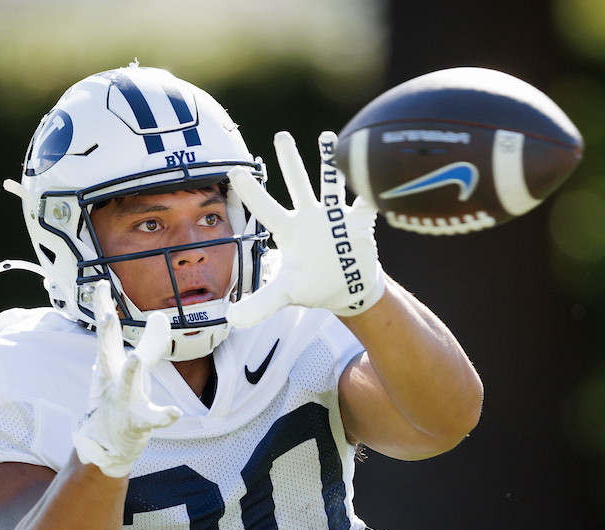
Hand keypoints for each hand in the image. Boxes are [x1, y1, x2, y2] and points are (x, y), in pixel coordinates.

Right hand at [71, 282, 180, 477]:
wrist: (106, 444)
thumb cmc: (120, 400)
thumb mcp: (133, 369)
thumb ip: (150, 343)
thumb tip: (160, 315)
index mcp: (112, 365)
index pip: (106, 333)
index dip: (102, 308)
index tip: (101, 283)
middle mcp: (114, 380)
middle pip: (107, 354)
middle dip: (106, 335)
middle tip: (106, 315)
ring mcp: (123, 402)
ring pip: (127, 386)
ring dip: (131, 373)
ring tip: (136, 360)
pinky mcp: (136, 424)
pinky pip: (151, 419)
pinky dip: (163, 416)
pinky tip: (174, 413)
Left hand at [226, 130, 385, 326]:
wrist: (347, 289)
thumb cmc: (313, 285)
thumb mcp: (286, 293)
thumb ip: (260, 304)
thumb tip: (231, 319)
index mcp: (289, 230)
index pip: (265, 208)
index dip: (251, 191)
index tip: (235, 171)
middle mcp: (309, 217)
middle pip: (298, 184)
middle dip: (291, 160)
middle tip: (282, 136)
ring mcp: (334, 216)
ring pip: (331, 184)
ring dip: (331, 163)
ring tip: (328, 138)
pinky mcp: (358, 222)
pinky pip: (366, 202)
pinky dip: (371, 190)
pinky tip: (374, 171)